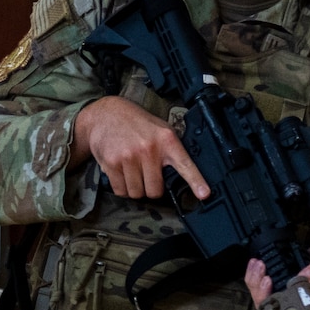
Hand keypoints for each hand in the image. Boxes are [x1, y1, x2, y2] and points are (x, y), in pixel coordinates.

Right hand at [73, 96, 209, 201]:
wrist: (105, 114)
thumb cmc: (136, 124)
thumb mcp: (160, 130)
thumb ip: (171, 150)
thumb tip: (181, 176)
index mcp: (166, 140)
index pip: (185, 164)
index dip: (196, 181)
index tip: (204, 194)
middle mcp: (148, 149)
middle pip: (155, 190)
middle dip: (151, 188)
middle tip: (146, 176)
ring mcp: (129, 157)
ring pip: (136, 192)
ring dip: (135, 188)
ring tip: (132, 172)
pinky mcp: (112, 163)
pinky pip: (120, 190)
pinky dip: (121, 188)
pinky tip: (121, 174)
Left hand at [245, 246, 309, 305]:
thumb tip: (307, 276)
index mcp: (307, 305)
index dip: (274, 305)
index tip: (270, 284)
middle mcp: (291, 303)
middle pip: (269, 308)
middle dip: (261, 292)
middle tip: (263, 276)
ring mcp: (281, 294)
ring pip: (261, 297)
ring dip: (255, 282)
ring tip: (258, 266)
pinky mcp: (274, 285)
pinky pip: (258, 286)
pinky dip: (253, 276)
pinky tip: (254, 265)